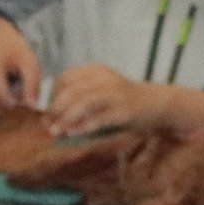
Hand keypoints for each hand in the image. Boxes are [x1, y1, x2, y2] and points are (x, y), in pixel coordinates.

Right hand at [0, 13, 41, 110]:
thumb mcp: (26, 58)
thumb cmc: (9, 46)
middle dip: (11, 112)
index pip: (2, 99)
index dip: (18, 108)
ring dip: (4, 110)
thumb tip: (32, 108)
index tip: (31, 108)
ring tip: (15, 94)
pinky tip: (5, 93)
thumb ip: (31, 83)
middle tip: (25, 104)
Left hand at [44, 64, 203, 139]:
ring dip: (67, 118)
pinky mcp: (123, 110)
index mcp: (95, 70)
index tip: (49, 112)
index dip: (53, 95)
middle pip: (72, 90)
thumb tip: (51, 116)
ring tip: (57, 132)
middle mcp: (104, 78)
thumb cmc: (122, 100)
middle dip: (57, 108)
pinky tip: (73, 133)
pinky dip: (83, 126)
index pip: (66, 78)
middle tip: (48, 125)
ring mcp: (115, 93)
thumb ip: (78, 98)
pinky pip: (98, 118)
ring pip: (83, 102)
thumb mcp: (99, 91)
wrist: (155, 103)